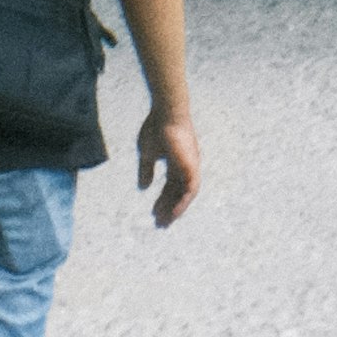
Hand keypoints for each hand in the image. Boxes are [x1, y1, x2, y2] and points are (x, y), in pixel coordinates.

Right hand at [138, 113, 201, 228]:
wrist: (166, 113)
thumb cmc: (156, 128)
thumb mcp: (148, 153)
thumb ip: (147, 169)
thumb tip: (144, 186)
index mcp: (177, 162)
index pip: (171, 186)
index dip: (163, 200)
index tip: (154, 213)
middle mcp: (186, 166)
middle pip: (179, 192)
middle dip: (169, 208)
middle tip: (160, 223)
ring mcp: (191, 166)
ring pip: (186, 194)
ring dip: (176, 209)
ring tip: (165, 222)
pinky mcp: (192, 166)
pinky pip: (191, 189)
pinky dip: (183, 202)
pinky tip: (174, 213)